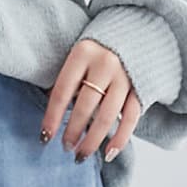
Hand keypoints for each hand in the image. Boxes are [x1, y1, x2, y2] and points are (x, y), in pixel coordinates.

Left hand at [42, 39, 140, 161]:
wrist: (138, 31)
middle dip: (73, 131)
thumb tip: (51, 116)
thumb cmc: (98, 50)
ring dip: (92, 140)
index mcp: (83, 53)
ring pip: (107, 115)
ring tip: (80, 155)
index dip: (52, 117)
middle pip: (85, 105)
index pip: (63, 91)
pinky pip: (131, 118)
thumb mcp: (78, 56)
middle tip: (65, 147)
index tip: (44, 137)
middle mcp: (105, 63)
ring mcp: (126, 76)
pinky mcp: (142, 87)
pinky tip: (108, 154)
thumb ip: (67, 81)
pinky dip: (120, 139)